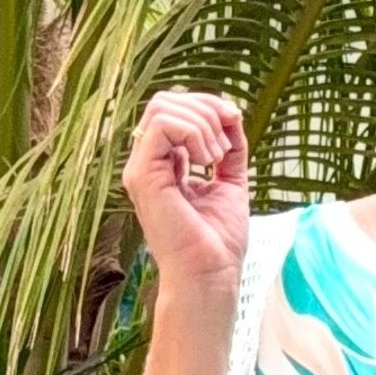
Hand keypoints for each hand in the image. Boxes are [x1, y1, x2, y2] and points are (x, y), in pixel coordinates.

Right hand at [123, 88, 249, 307]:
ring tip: (216, 157)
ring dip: (202, 123)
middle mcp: (148, 164)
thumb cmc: (218, 240)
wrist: (212, 273)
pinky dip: (193, 132)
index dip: (208, 105)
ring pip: (163, 107)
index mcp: (164, 164)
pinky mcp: (143, 175)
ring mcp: (141, 169)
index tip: (235, 122)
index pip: (175, 109)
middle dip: (205, 108)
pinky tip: (206, 160)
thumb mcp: (231, 180)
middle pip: (166, 100)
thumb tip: (232, 114)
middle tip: (225, 145)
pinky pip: (163, 124)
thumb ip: (230, 147)